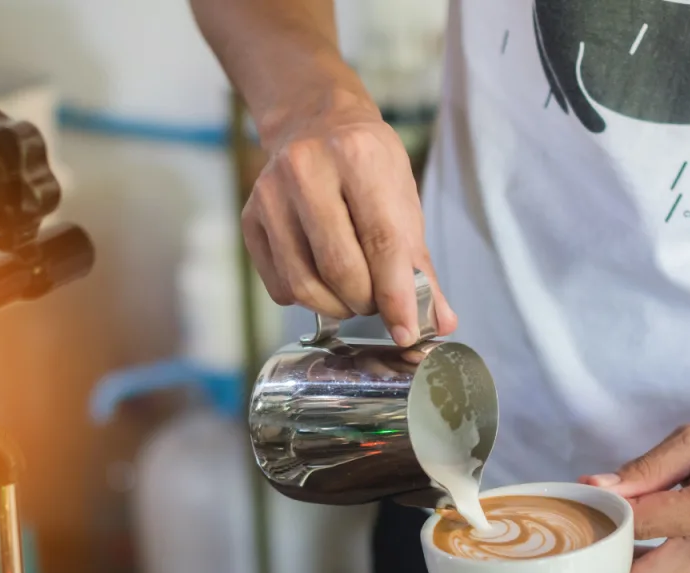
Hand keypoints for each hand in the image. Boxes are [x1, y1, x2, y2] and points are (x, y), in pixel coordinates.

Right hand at [242, 95, 456, 345]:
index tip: (407, 331)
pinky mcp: (249, 219)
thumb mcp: (403, 200)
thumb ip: (419, 264)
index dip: (397, 296)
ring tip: (353, 293)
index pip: (382, 242)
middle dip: (367, 302)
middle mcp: (306, 169)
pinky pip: (280, 287)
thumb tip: (440, 322)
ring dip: (337, 307)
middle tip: (378, 299)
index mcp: (357, 156)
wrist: (315, 125)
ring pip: (305, 285)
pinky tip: (322, 280)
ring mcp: (270, 195)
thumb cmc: (367, 166)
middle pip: (340, 269)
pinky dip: (307, 299)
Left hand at [580, 411, 689, 572]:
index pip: (638, 526)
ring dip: (626, 567)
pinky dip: (651, 568)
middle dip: (605, 562)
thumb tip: (599, 488)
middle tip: (586, 535)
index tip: (584, 502)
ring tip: (613, 533)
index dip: (603, 516)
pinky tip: (644, 541)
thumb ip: (647, 468)